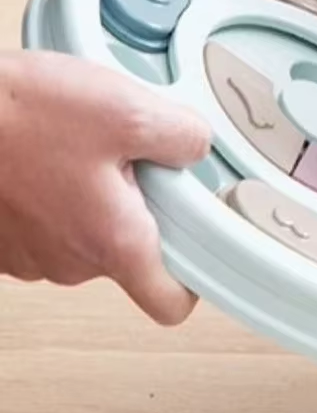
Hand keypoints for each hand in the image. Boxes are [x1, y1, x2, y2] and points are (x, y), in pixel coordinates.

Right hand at [0, 50, 210, 324]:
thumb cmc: (20, 116)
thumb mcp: (129, 110)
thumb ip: (182, 136)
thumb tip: (196, 146)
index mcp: (112, 241)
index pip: (168, 301)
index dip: (193, 280)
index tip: (201, 243)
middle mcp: (69, 261)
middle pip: (133, 250)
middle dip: (142, 203)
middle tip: (131, 154)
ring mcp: (32, 253)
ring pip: (90, 231)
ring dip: (99, 191)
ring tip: (83, 144)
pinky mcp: (7, 236)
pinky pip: (52, 221)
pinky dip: (62, 190)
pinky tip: (52, 149)